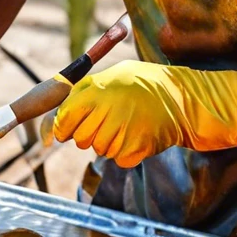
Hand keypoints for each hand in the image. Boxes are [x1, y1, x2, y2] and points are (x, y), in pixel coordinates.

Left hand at [53, 60, 236, 167]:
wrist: (182, 96)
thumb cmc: (141, 84)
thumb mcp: (110, 76)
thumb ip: (80, 95)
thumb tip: (54, 122)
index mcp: (96, 90)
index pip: (64, 119)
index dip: (62, 127)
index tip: (66, 129)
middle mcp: (107, 110)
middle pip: (80, 139)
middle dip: (88, 135)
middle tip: (105, 124)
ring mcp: (123, 130)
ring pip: (100, 150)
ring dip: (109, 143)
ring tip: (126, 125)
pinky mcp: (137, 147)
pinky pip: (119, 159)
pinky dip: (125, 153)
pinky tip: (136, 136)